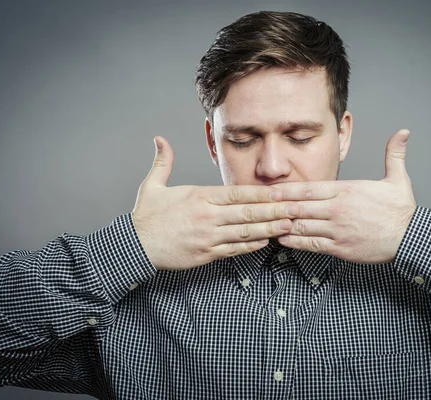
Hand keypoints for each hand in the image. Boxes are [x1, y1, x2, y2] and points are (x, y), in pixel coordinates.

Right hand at [132, 136, 299, 270]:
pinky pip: (234, 250)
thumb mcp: (152, 185)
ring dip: (268, 228)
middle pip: (247, 212)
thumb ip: (163, 162)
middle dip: (274, 210)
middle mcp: (207, 216)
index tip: (281, 192)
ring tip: (288, 225)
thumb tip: (160, 139)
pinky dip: (251, 246)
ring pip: (244, 232)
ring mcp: (208, 236)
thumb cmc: (146, 216)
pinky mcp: (206, 254)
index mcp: (199, 197)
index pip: (237, 193)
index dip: (262, 193)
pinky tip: (266, 242)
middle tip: (296, 208)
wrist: (134, 245)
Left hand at [273, 129, 416, 263]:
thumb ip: (394, 155)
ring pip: (302, 226)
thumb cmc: (402, 211)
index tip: (271, 191)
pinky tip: (282, 240)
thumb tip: (403, 132)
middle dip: (279, 207)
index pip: (309, 189)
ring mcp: (337, 229)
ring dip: (283, 225)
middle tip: (260, 207)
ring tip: (267, 223)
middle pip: (300, 207)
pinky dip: (295, 242)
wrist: (411, 238)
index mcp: (346, 191)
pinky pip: (311, 244)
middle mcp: (337, 209)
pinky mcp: (340, 248)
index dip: (287, 191)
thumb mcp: (398, 179)